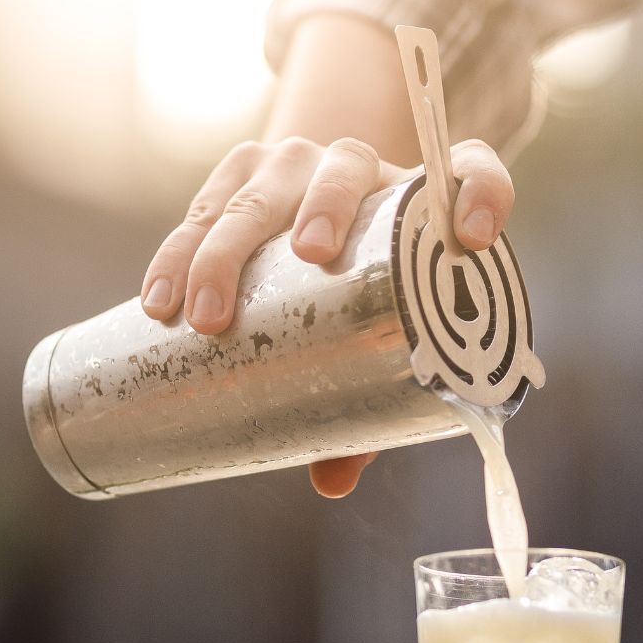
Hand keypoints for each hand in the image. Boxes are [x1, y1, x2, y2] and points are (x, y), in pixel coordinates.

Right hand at [140, 135, 514, 497]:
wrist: (318, 214)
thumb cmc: (366, 287)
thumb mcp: (382, 335)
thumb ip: (374, 401)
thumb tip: (331, 483)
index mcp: (425, 196)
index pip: (475, 176)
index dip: (485, 198)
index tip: (476, 239)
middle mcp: (364, 164)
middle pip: (344, 174)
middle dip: (312, 220)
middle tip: (297, 289)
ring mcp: (298, 159)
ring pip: (261, 189)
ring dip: (219, 249)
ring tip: (192, 315)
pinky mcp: (243, 170)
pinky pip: (207, 202)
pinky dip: (178, 248)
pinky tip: (157, 295)